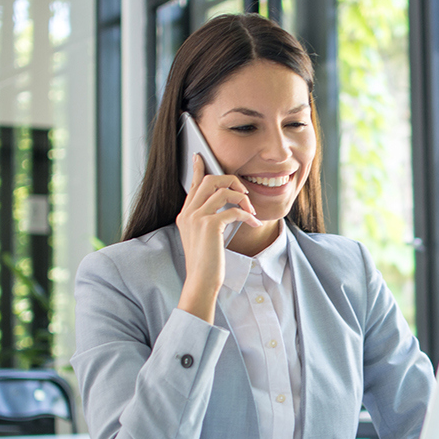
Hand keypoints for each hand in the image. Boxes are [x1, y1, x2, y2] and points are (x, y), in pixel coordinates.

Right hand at [176, 154, 260, 322]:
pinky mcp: (210, 226)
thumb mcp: (202, 238)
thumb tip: (226, 209)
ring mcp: (197, 218)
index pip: (192, 185)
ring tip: (251, 210)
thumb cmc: (206, 263)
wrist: (201, 281)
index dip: (197, 169)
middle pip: (209, 180)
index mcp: (185, 215)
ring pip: (223, 191)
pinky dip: (247, 214)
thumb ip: (207, 221)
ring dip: (242, 198)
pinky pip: (233, 210)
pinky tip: (253, 223)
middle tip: (244, 192)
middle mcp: (188, 213)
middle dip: (230, 180)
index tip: (200, 156)